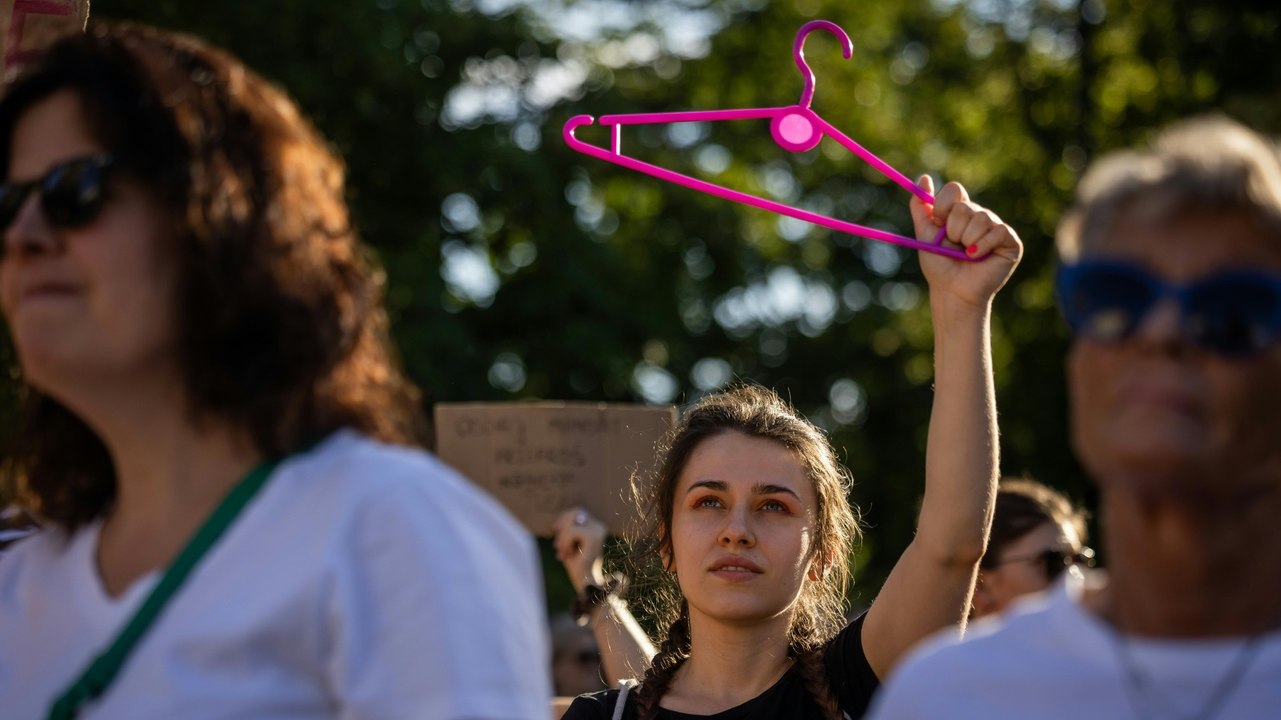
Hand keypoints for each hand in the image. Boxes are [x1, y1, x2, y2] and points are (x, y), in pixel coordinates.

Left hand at [553, 507, 606, 593]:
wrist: (584, 581)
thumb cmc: (575, 562)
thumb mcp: (568, 542)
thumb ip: (566, 529)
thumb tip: (556, 524)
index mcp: (596, 526)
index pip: (577, 511)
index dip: (563, 519)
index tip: (555, 531)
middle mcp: (600, 527)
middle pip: (576, 512)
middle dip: (563, 526)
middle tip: (557, 544)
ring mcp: (599, 531)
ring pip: (573, 523)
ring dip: (563, 537)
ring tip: (561, 552)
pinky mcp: (594, 538)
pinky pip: (573, 531)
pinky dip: (564, 542)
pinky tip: (565, 555)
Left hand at [910, 176, 1022, 309]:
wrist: (953, 291)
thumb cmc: (940, 266)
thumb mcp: (925, 234)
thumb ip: (920, 207)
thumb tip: (924, 178)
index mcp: (960, 211)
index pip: (954, 190)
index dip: (943, 207)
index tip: (939, 224)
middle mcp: (980, 215)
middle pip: (964, 207)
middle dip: (953, 231)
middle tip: (955, 246)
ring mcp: (996, 227)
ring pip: (981, 219)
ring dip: (967, 241)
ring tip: (967, 255)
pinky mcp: (1010, 240)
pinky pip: (997, 231)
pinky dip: (982, 247)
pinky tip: (979, 258)